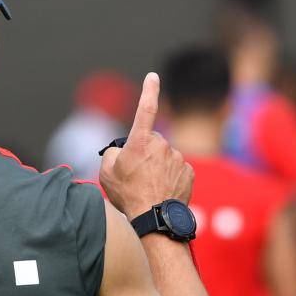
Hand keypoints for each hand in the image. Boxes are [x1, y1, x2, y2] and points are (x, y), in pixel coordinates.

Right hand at [99, 73, 193, 218]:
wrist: (154, 219)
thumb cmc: (127, 195)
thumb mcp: (107, 171)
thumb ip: (113, 153)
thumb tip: (124, 151)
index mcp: (140, 141)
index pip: (146, 108)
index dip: (150, 90)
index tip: (153, 77)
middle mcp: (162, 145)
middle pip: (151, 142)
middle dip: (144, 153)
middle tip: (136, 175)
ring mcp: (177, 158)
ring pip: (165, 157)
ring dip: (157, 167)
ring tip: (148, 187)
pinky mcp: (188, 172)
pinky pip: (176, 170)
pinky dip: (170, 177)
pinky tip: (162, 191)